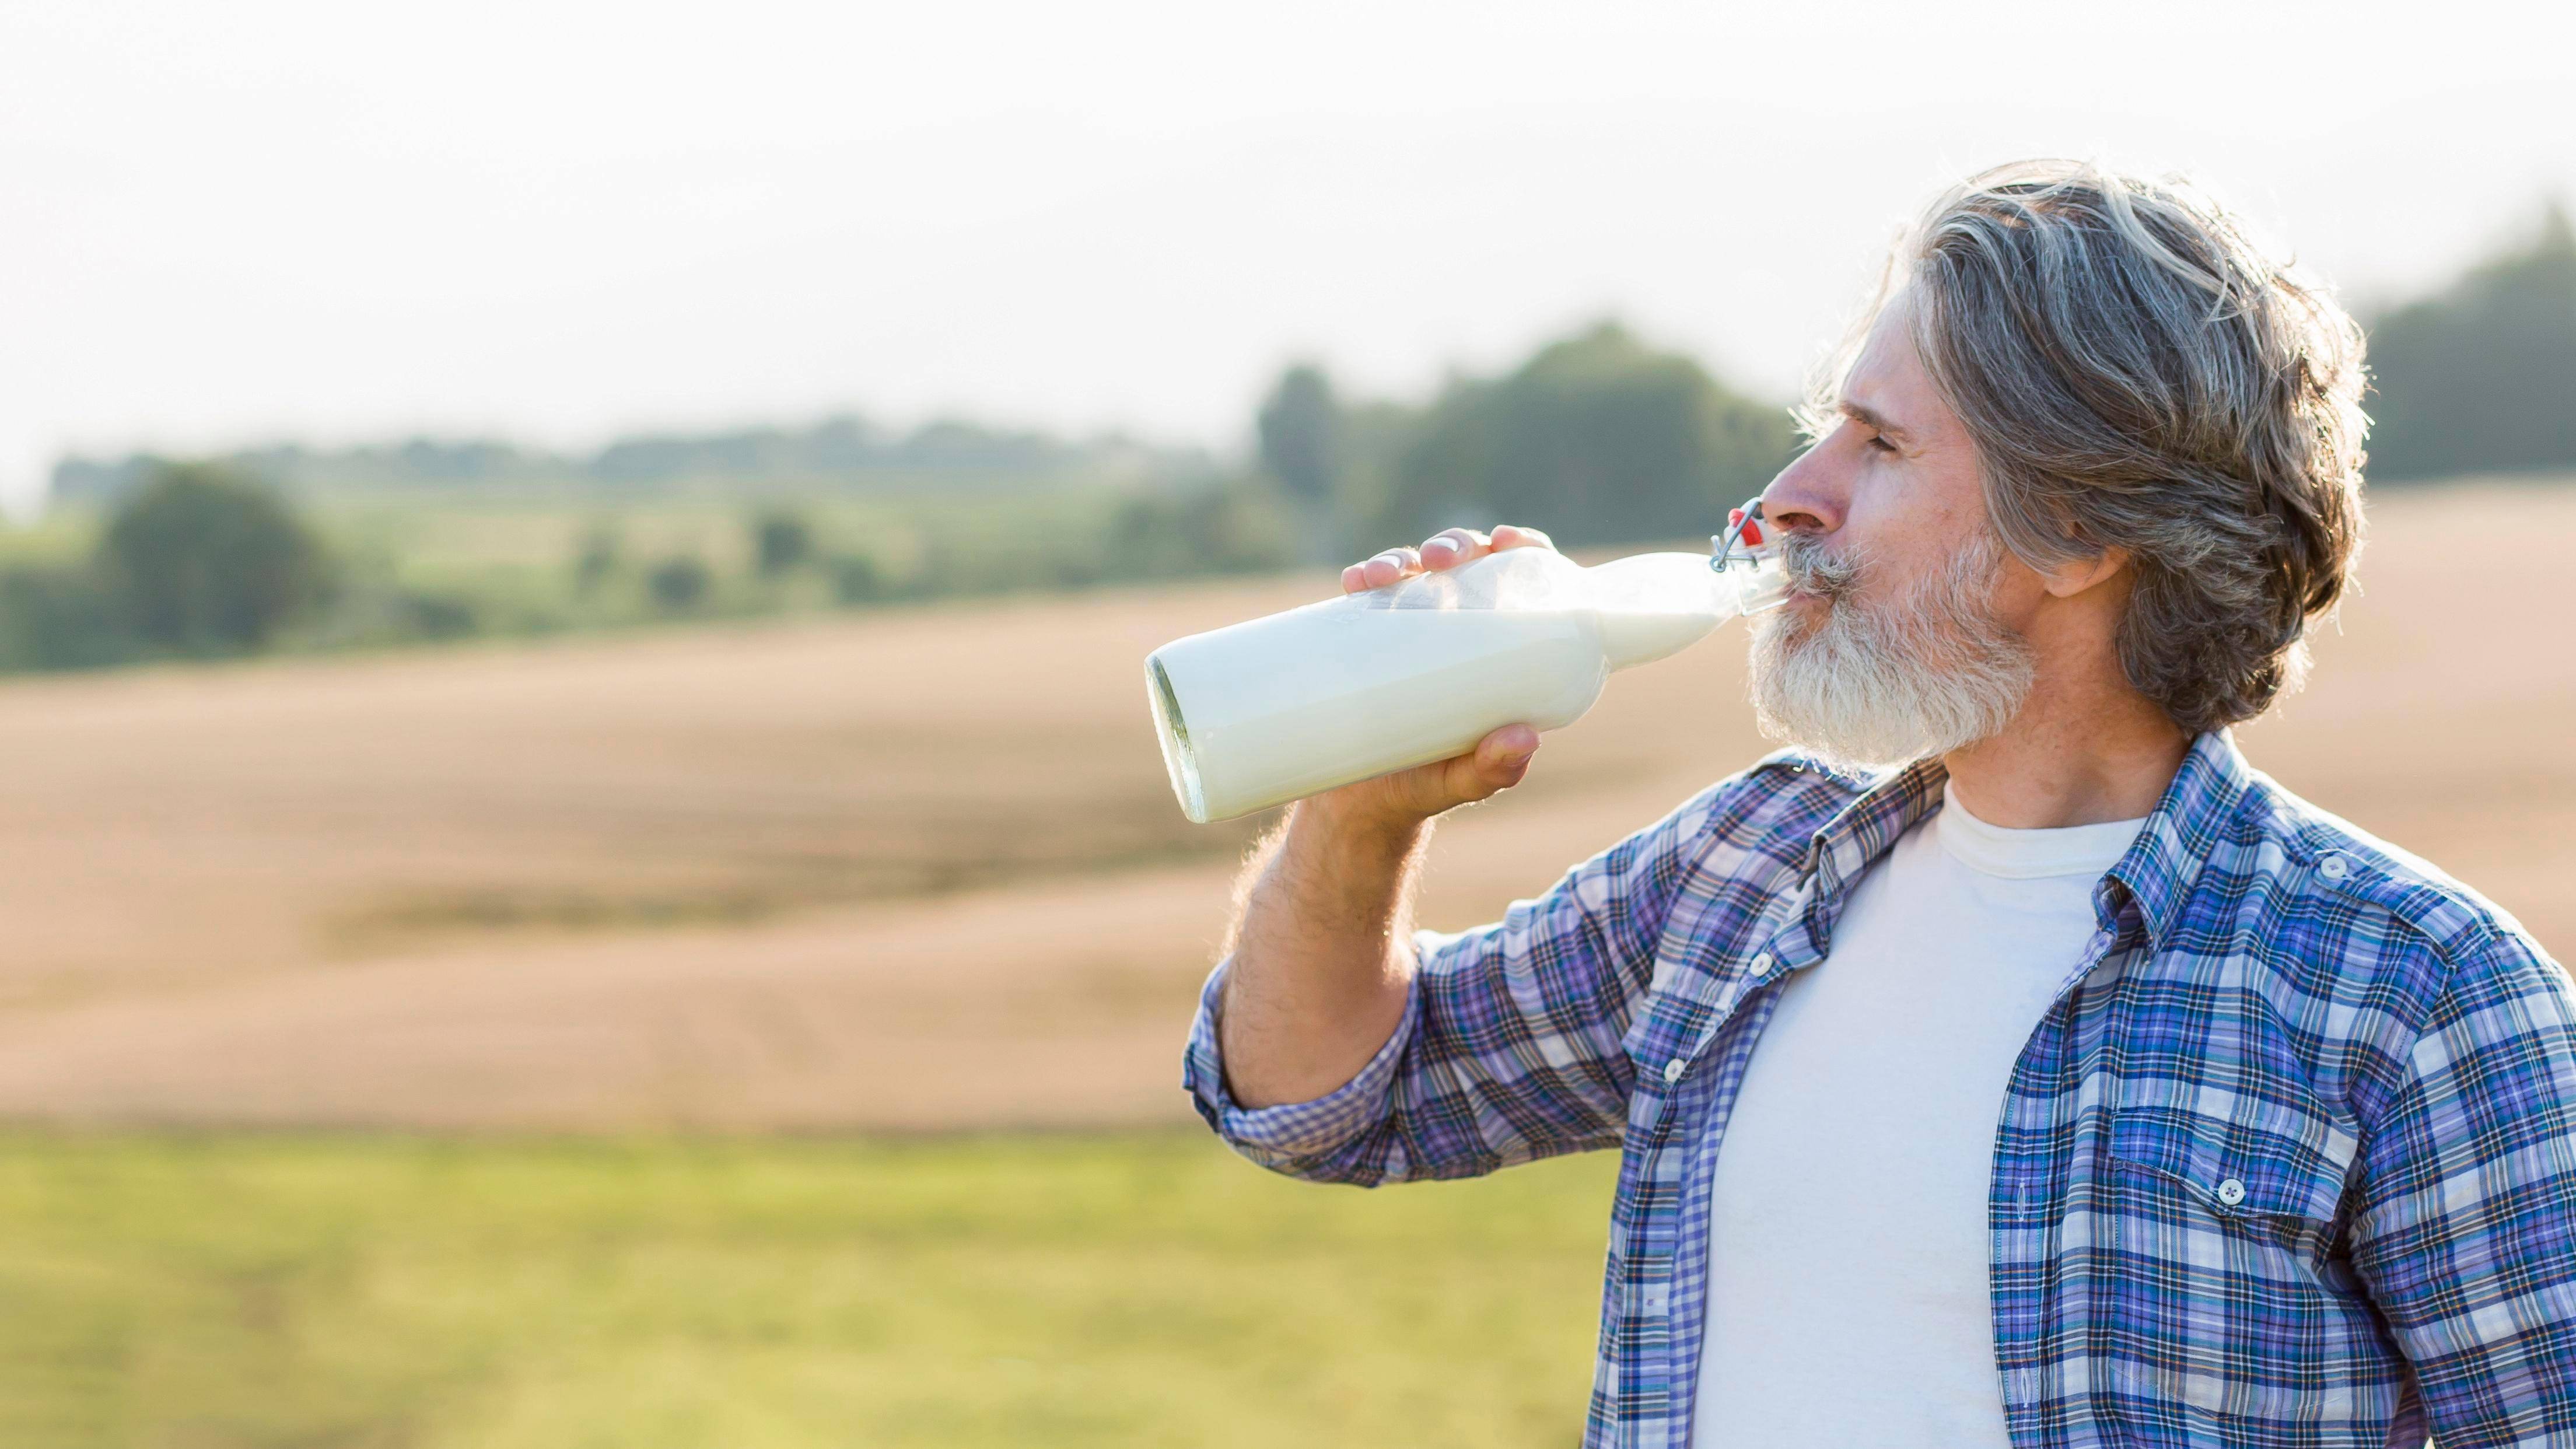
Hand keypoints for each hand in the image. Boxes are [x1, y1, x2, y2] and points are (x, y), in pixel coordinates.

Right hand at [1305, 524, 1559, 831]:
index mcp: (1498, 653)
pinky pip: (1366, 598)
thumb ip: (1491, 770)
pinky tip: (1356, 582)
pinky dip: (1363, 581)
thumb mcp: (1459, 783)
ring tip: (1385, 575)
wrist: (1355, 807)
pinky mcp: (1364, 639)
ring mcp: (1408, 632)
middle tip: (1441, 560)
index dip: (1521, 549)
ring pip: (1412, 573)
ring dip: (1402, 558)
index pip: (1522, 584)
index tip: (1508, 540)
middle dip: (1455, 546)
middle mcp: (1456, 631)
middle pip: (1466, 566)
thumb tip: (1524, 741)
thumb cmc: (1422, 789)